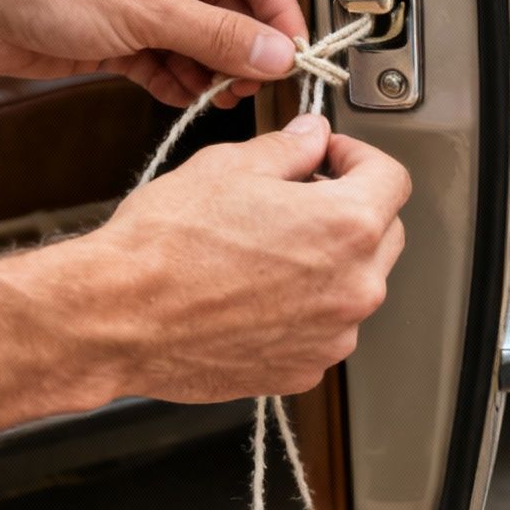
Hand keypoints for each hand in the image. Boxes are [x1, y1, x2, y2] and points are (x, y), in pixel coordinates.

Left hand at [0, 0, 305, 105]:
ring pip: (203, 37)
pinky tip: (186, 96)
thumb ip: (219, 35)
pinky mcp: (123, 29)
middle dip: (245, 49)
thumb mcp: (147, 8)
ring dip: (213, 70)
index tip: (295, 54)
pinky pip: (170, 57)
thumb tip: (275, 52)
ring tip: (220, 96)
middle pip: (233, 7)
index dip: (280, 13)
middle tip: (257, 84)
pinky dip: (180, 80)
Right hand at [35, 114, 409, 402]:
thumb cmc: (166, 245)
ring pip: (352, 285)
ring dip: (326, 263)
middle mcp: (354, 287)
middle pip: (382, 234)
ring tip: (264, 251)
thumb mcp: (230, 167)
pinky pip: (321, 329)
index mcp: (347, 227)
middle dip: (349, 209)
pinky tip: (252, 293)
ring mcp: (331, 336)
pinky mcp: (302, 371)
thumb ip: (289, 148)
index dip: (358, 156)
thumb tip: (311, 138)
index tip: (329, 156)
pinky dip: (301, 310)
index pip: (392, 178)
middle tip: (296, 197)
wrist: (116, 317)